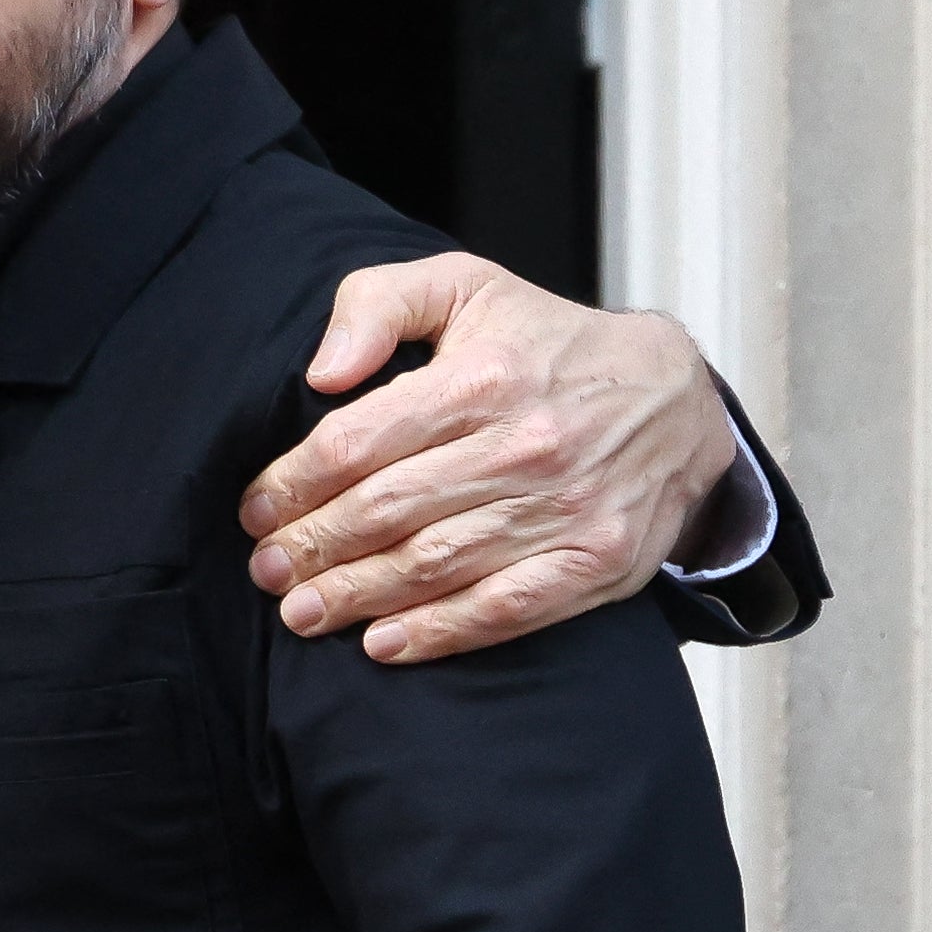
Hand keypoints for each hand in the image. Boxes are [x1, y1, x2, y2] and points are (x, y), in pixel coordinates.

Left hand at [237, 254, 736, 663]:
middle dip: (312, 548)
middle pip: (386, 511)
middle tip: (265, 571)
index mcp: (481, 379)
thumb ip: (377, 305)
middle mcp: (523, 447)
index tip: (256, 510)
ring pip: (435, 565)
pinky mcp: (596, 561)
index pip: (356, 444)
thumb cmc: (547, 343)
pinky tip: (382, 644)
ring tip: (301, 612)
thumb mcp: (464, 287)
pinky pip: (506, 609)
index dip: (292, 484)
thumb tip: (320, 373)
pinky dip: (440, 633)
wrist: (675, 397)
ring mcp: (564, 510)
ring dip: (356, 596)